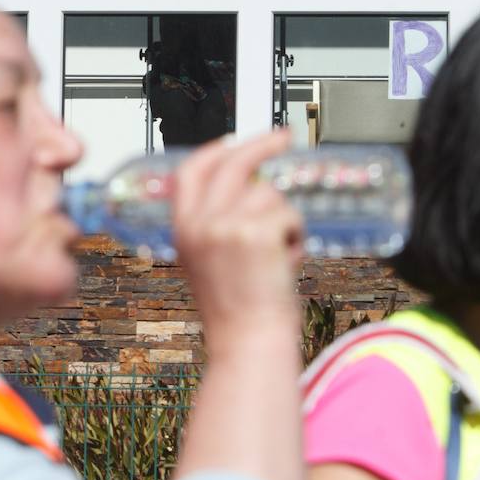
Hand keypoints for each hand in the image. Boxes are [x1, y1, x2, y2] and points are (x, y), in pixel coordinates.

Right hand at [170, 131, 303, 358]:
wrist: (248, 341)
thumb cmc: (236, 312)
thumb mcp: (207, 263)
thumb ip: (215, 227)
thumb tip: (249, 190)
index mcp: (183, 229)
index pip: (190, 172)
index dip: (214, 150)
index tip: (233, 141)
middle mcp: (201, 224)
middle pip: (232, 164)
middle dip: (261, 144)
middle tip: (284, 137)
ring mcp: (227, 225)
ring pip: (269, 194)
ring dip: (283, 218)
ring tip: (277, 255)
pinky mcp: (258, 231)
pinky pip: (289, 214)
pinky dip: (296, 235)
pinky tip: (285, 262)